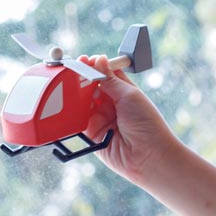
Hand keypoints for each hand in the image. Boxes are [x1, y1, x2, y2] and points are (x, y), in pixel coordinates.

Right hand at [80, 54, 181, 183]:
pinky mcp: (92, 134)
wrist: (148, 156)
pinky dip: (71, 112)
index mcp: (124, 91)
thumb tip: (98, 59)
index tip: (85, 60)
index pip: (105, 74)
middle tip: (72, 71)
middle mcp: (111, 104)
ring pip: (82, 102)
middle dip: (81, 79)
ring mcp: (101, 118)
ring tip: (68, 86)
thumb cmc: (147, 124)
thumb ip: (110, 79)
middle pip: (91, 86)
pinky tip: (67, 104)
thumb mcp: (129, 95)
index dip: (94, 66)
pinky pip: (77, 120)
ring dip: (75, 94)